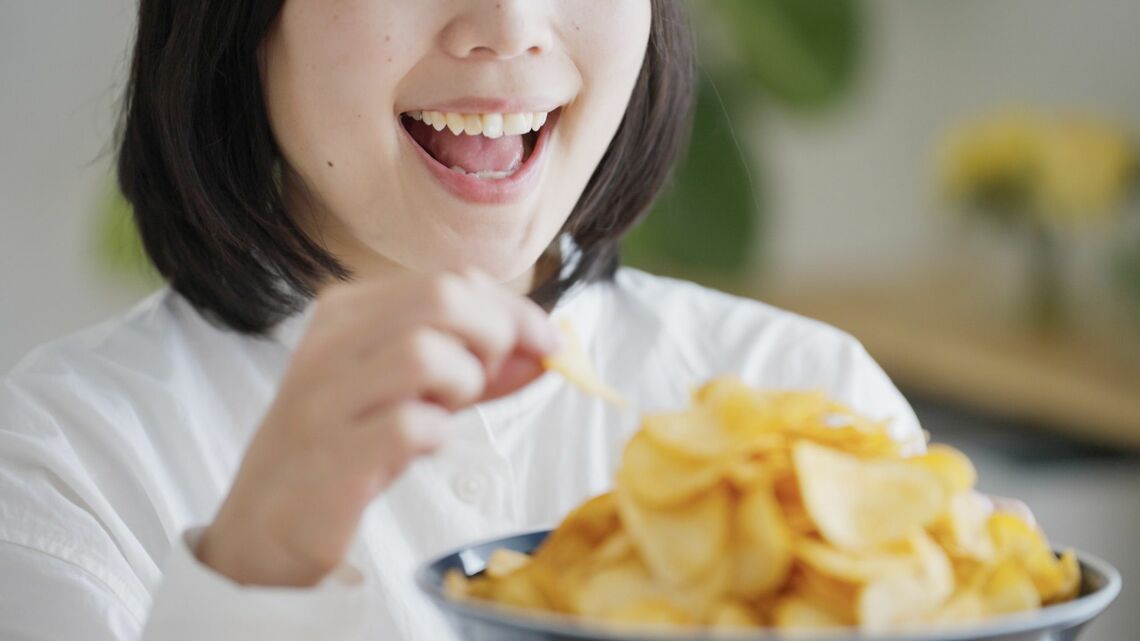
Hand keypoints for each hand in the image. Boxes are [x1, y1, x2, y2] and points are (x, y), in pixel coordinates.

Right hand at [196, 269, 559, 585]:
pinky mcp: (333, 455)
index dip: (513, 309)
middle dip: (494, 336)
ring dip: (462, 384)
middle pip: (442, 298)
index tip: (546, 344)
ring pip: (426, 351)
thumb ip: (477, 365)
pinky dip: (435, 435)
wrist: (266, 524)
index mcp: (348, 311)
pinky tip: (419, 446)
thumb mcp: (413, 392)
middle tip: (488, 380)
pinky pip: (410, 424)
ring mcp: (326, 397)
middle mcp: (331, 342)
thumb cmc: (347, 448)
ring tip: (445, 413)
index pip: (450, 280)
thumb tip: (547, 348)